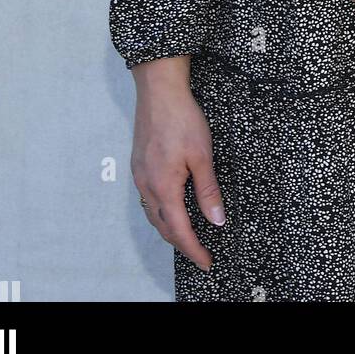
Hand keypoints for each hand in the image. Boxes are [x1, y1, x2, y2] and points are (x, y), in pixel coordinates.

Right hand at [130, 57, 225, 272]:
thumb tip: (216, 220)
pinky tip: (172, 207)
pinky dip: (162, 211)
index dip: (193, 249)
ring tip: (188, 236)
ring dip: (170, 228)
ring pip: (153, 213)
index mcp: (163, 187)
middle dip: (182, 243)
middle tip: (200, 253)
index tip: (206, 262)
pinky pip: (149, 198)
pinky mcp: (139, 165)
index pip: (179, 230)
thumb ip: (208, 191)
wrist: (159, 91)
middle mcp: (146, 186)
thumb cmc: (182, 119)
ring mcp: (140, 175)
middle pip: (163, 226)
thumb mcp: (203, 156)